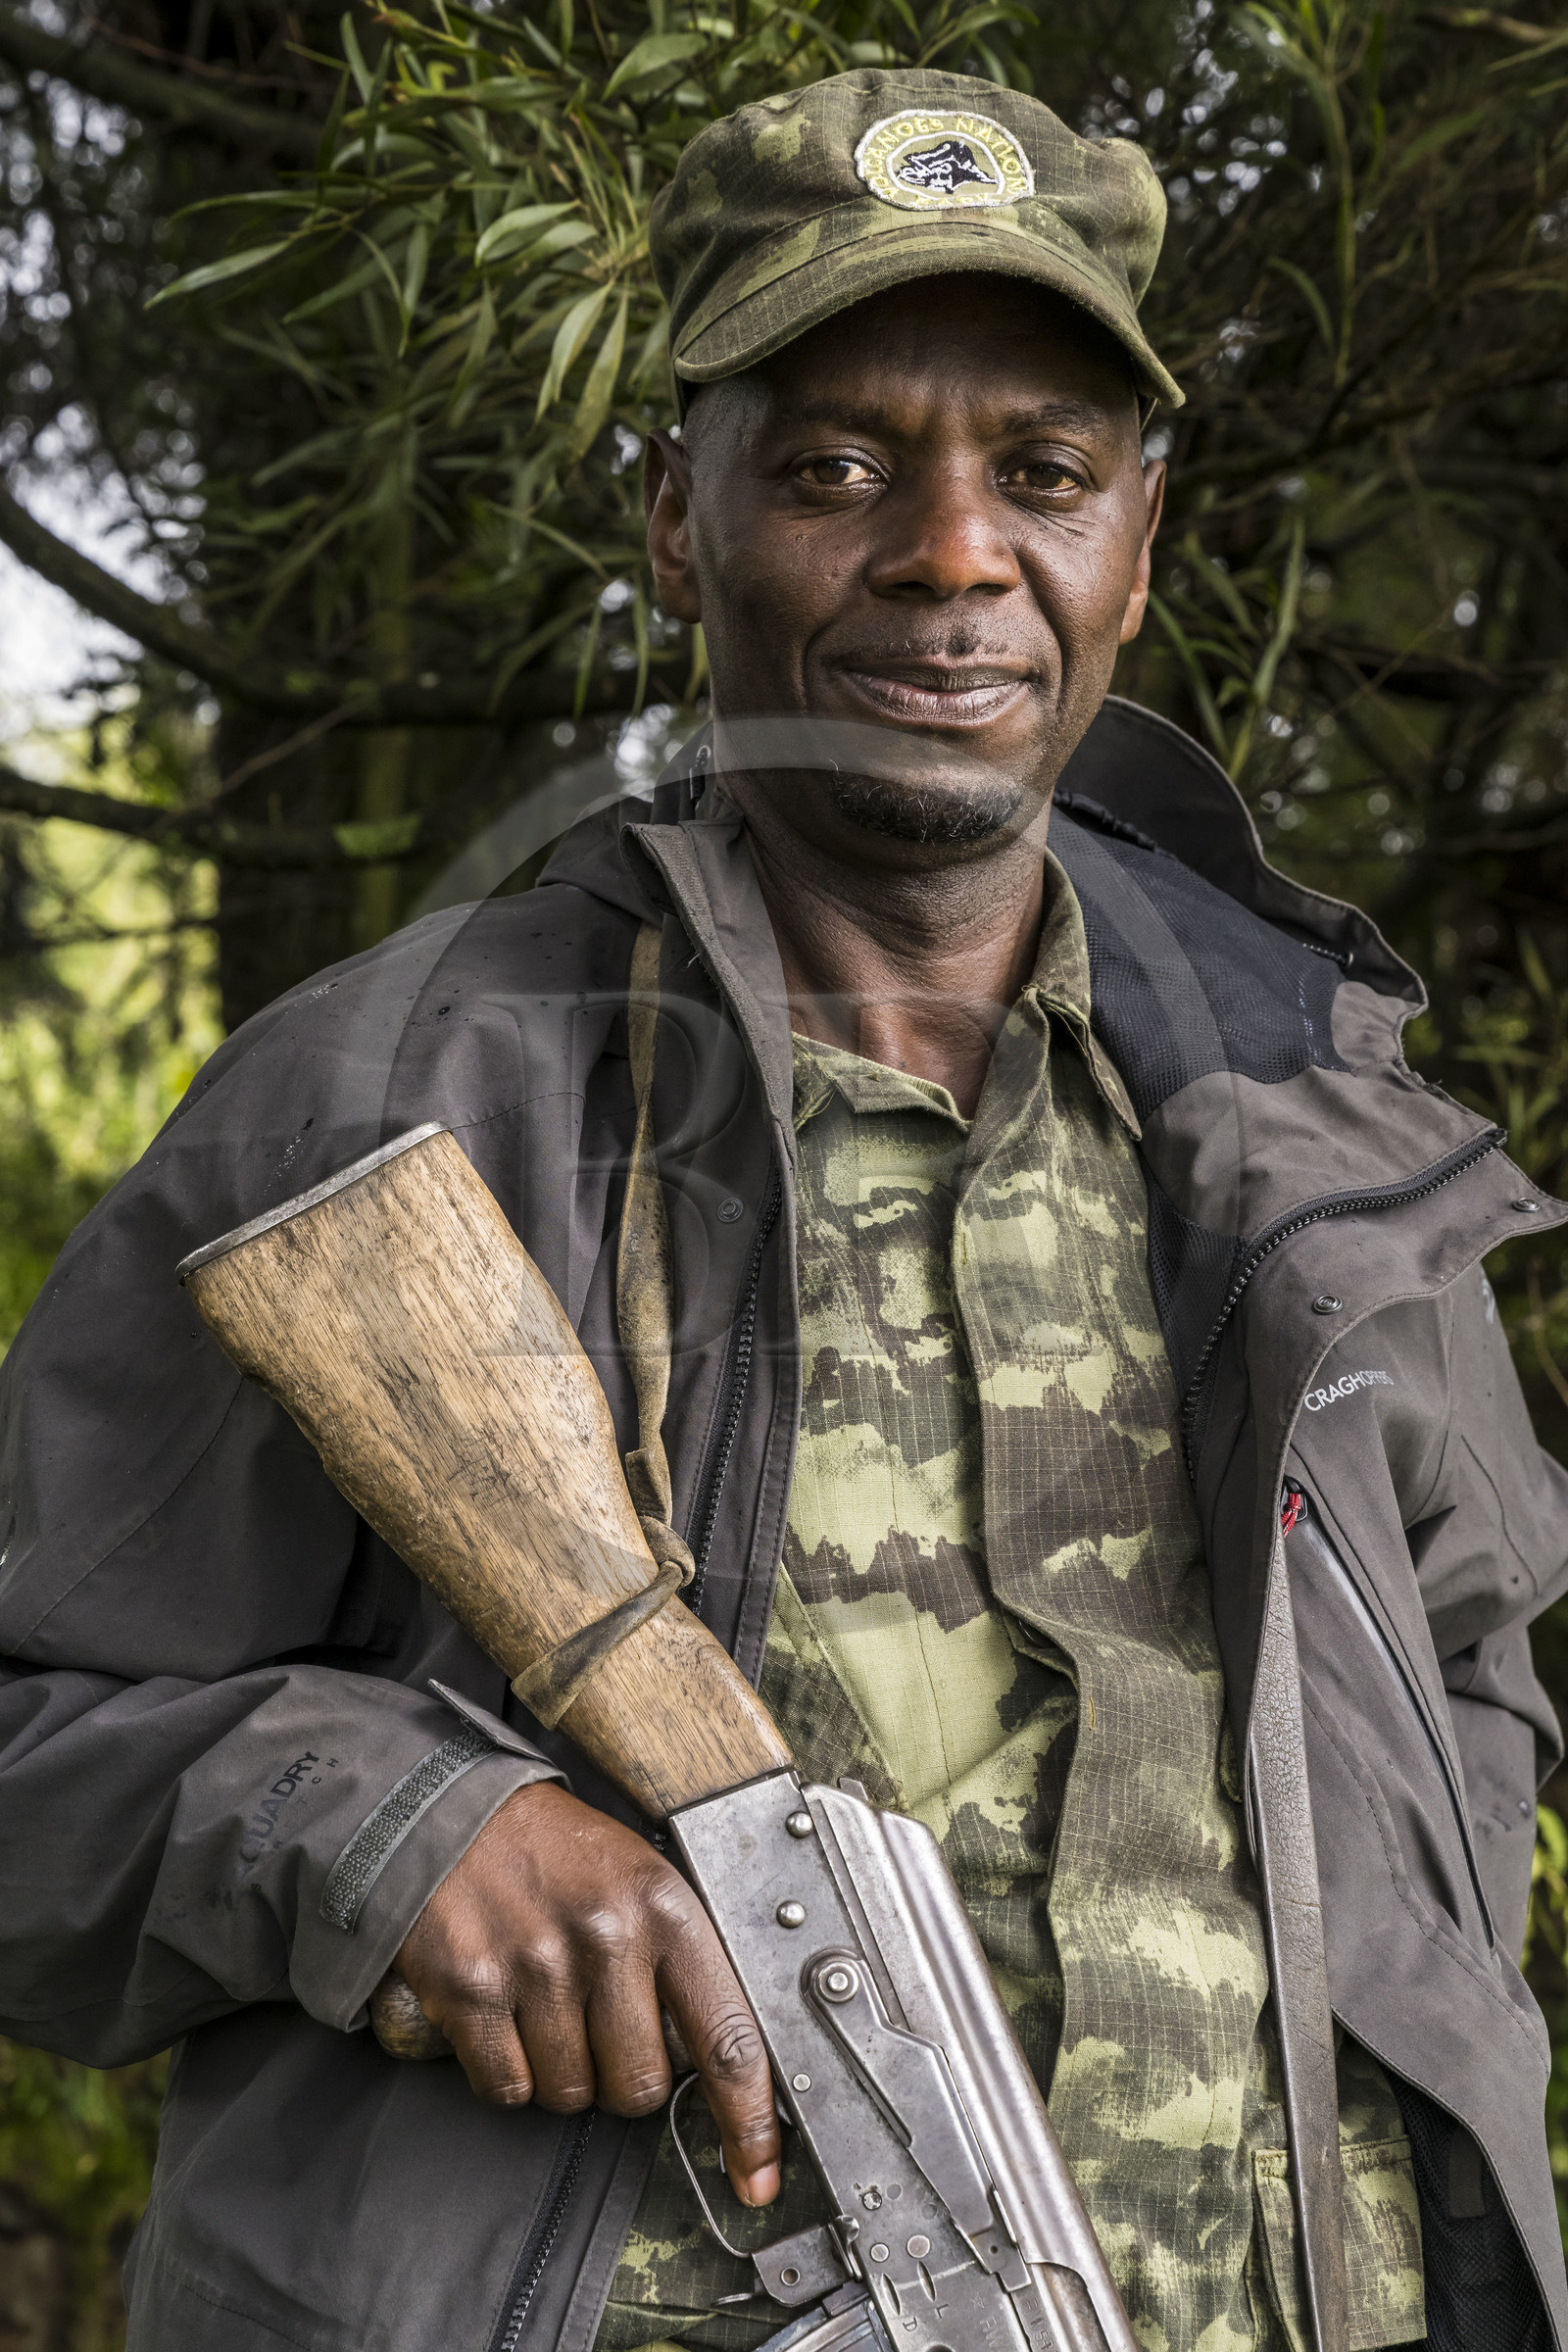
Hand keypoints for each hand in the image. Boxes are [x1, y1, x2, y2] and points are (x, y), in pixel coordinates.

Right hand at [393, 1779, 781, 2204]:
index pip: (727, 2036)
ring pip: (572, 2095)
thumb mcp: (641, 1878)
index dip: (748, 2120)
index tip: (757, 2174)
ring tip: (546, 2005)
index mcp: (665, 1906)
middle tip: (598, 2025)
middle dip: (623, 2078)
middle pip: (641, 2088)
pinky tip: (506, 2015)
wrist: (450, 1812)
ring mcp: (538, 1964)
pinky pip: (509, 2088)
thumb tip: (723, 2066)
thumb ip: (681, 1961)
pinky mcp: (473, 1988)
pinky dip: (508, 2070)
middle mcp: (607, 1935)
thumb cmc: (556, 1855)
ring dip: (561, 2072)